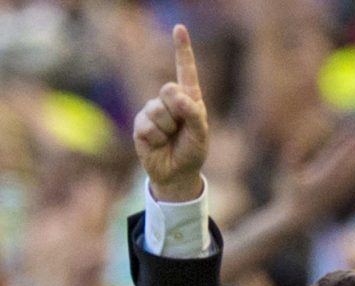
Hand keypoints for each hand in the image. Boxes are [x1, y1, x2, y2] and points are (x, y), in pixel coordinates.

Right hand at [132, 24, 207, 200]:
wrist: (177, 173)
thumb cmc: (192, 151)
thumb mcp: (200, 135)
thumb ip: (193, 114)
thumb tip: (177, 96)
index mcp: (189, 99)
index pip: (185, 71)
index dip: (182, 50)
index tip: (179, 29)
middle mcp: (170, 102)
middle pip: (168, 89)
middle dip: (177, 110)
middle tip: (180, 128)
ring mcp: (153, 111)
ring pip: (156, 110)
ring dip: (166, 128)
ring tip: (170, 138)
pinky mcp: (141, 124)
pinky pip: (147, 125)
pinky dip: (156, 137)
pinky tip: (158, 143)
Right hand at [278, 119, 354, 228]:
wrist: (295, 223)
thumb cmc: (289, 198)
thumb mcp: (288, 176)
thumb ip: (292, 157)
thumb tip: (293, 140)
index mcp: (318, 181)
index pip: (335, 160)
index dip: (345, 147)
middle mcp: (330, 188)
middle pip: (349, 168)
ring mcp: (336, 195)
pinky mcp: (340, 200)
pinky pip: (354, 185)